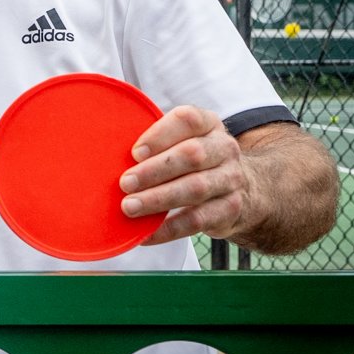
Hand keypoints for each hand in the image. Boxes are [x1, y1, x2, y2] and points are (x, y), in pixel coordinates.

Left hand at [118, 106, 251, 245]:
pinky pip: (198, 220)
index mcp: (208, 124)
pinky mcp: (231, 210)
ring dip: (158, 199)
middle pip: (191, 156)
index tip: (134, 152)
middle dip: (154, 170)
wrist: (248, 190)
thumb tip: (105, 154)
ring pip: (195, 188)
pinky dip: (169, 229)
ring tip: (129, 207)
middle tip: (124, 183)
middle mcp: (224, 149)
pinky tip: (146, 234)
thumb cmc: (195, 161)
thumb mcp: (184, 140)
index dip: (160, 134)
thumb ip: (155, 142)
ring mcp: (231, 180)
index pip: (188, 120)